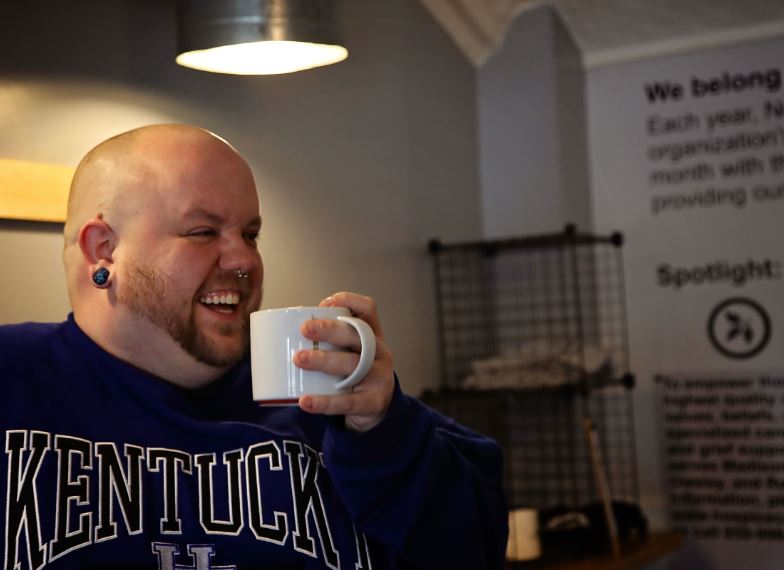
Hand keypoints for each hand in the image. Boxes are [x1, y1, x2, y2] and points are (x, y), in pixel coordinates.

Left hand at [293, 292, 394, 431]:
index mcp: (372, 335)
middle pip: (358, 334)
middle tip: (304, 329)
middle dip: (330, 329)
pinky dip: (324, 402)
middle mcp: (379, 352)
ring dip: (323, 360)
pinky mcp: (372, 401)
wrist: (378, 408)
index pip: (368, 309)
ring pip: (352, 364)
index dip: (349, 301)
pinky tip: (305, 401)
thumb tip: (286, 332)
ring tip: (299, 359)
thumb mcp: (352, 352)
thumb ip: (331, 340)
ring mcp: (379, 377)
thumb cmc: (356, 374)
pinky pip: (347, 401)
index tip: (324, 303)